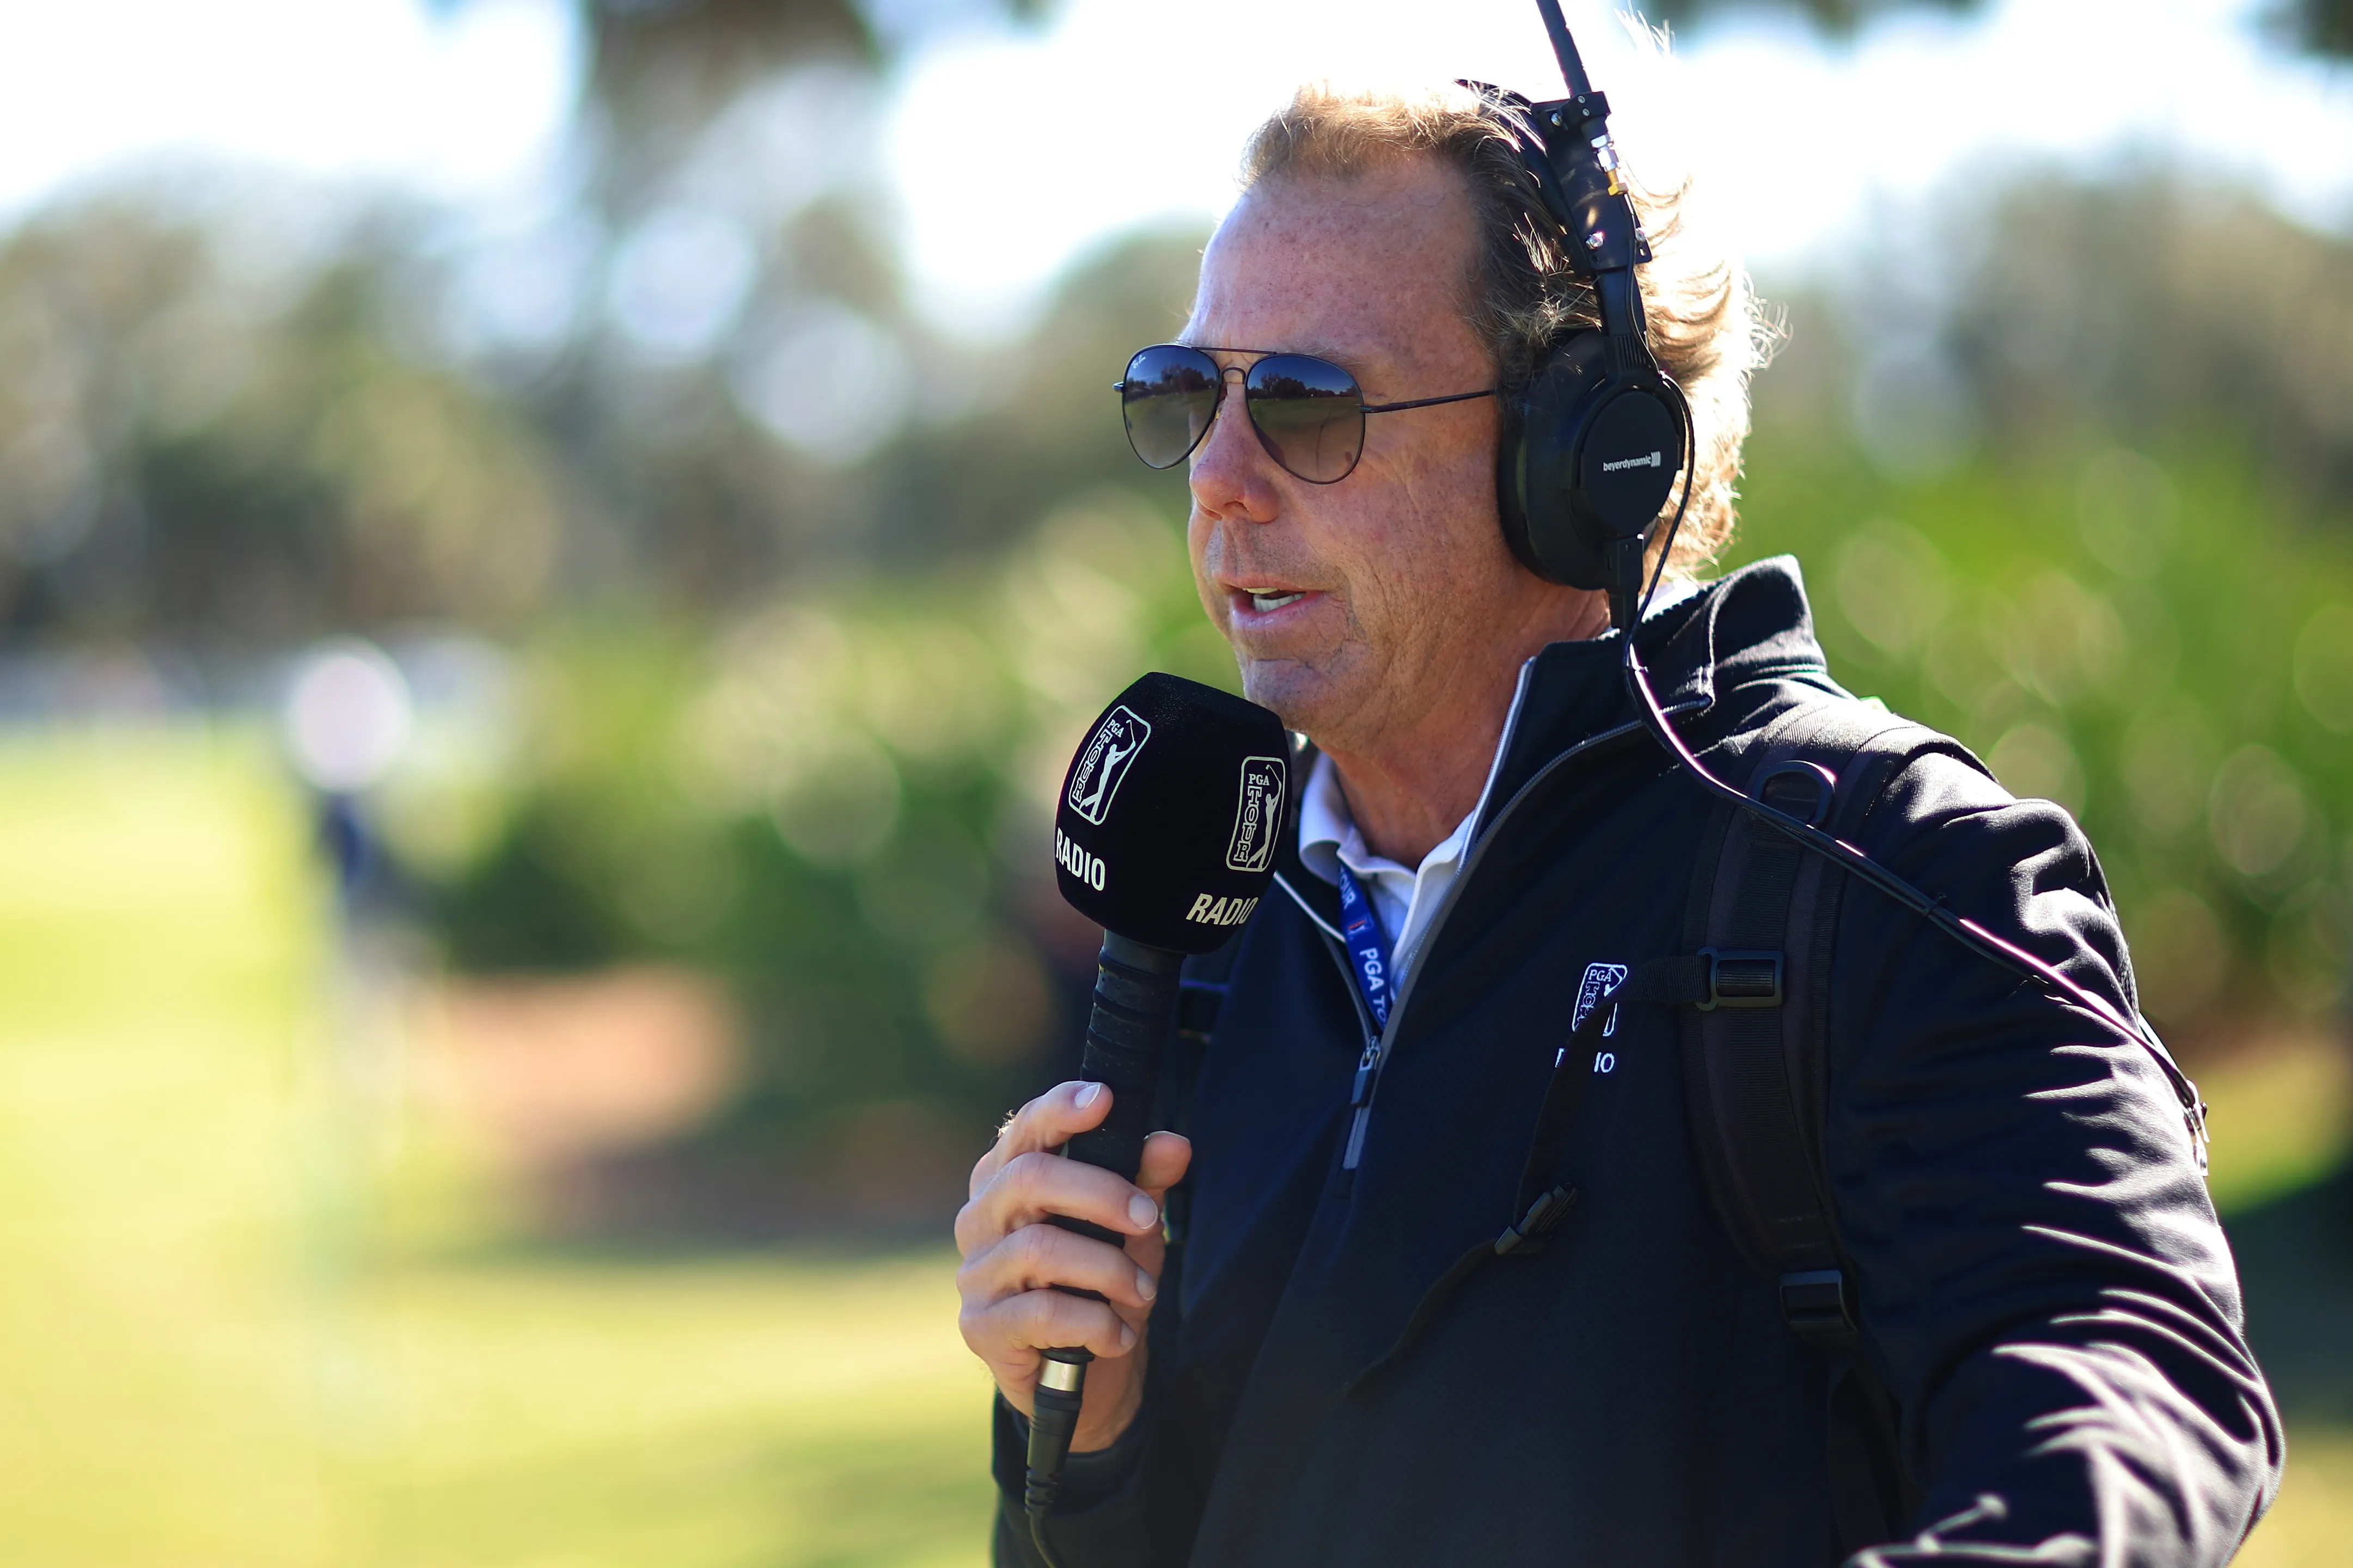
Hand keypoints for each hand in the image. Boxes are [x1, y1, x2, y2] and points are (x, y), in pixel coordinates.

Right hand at [956, 1080, 1192, 1452]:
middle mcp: (981, 1218)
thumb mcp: (1133, 1227)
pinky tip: (1119, 1334)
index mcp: (1009, 1179)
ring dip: (1107, 1268)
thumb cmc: (1100, 1283)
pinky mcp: (981, 1328)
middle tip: (1151, 1218)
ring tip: (1143, 1289)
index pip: (1025, 1129)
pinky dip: (1094, 1322)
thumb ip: (1147, 1181)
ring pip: (1040, 1249)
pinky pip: (1040, 1313)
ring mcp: (976, 1274)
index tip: (1106, 1100)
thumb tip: (1174, 1144)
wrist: (1086, 1377)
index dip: (1061, 1108)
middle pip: (1030, 1178)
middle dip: (1103, 1194)